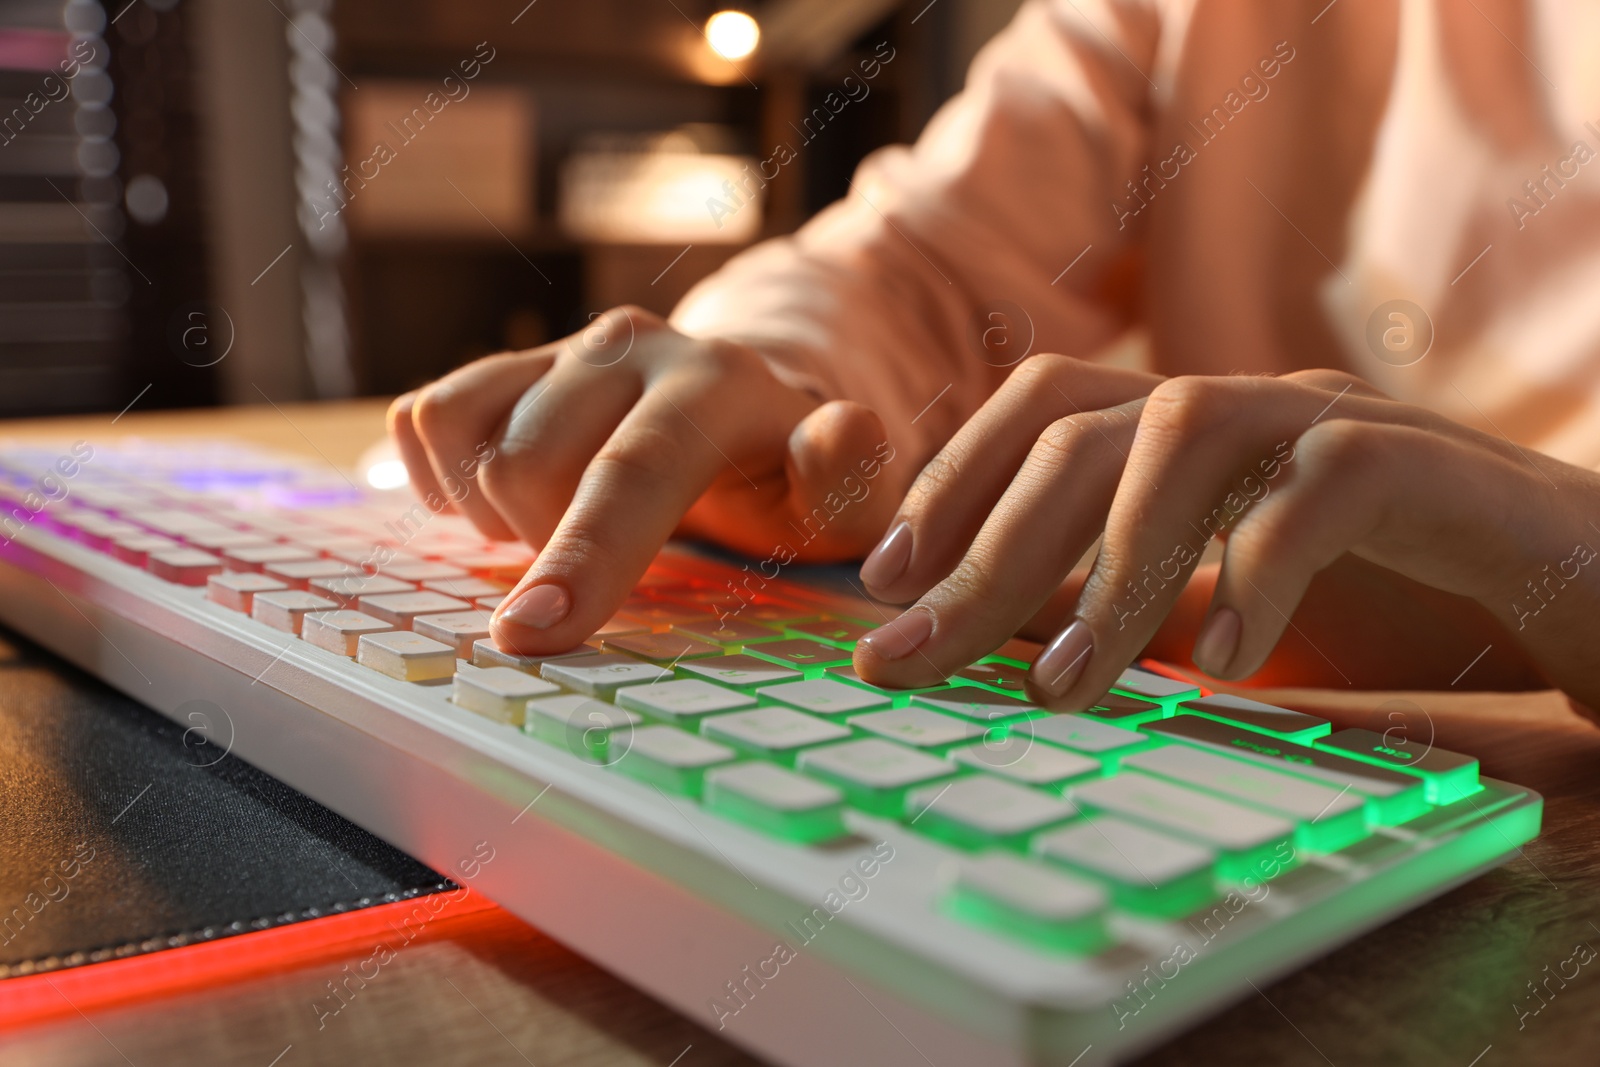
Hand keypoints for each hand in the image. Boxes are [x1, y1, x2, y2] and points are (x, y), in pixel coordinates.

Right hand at [388, 307, 897, 652]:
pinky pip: (423, 420)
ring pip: (468, 445)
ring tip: (565, 526)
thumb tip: (841, 430)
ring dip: (500, 515)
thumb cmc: (779, 486)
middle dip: (547, 545)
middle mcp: (633, 347)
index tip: (528, 632)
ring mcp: (561, 347)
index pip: (636, 468)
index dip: (581, 552)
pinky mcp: (505, 359)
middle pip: (529, 468)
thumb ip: (845, 474)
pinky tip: (509, 502)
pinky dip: (444, 481)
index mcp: (719, 384)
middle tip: (602, 560)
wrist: (732, 419)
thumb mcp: (835, 501)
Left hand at [853, 357, 1599, 709]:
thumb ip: (1126, 600)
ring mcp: (1332, 421)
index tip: (884, 580)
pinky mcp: (1424, 466)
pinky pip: (1322, 491)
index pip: (1045, 408)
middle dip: (985, 543)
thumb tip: (995, 654)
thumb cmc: (1390, 597)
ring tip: (1057, 686)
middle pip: (1083, 428)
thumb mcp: (1226, 600)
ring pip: (1184, 434)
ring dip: (1106, 566)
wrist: (1578, 580)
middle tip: (915, 652)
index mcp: (1191, 429)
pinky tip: (1223, 666)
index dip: (951, 478)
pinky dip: (1256, 573)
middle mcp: (1246, 405)